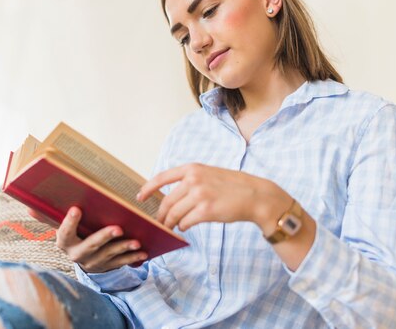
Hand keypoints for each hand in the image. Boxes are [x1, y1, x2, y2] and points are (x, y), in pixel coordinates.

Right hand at [28, 207, 147, 272]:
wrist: (82, 259)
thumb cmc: (73, 236)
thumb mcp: (61, 228)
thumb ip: (47, 217)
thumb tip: (29, 207)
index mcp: (65, 243)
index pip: (64, 233)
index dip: (69, 222)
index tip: (76, 208)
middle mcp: (78, 255)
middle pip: (90, 246)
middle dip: (104, 237)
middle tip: (117, 228)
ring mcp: (93, 263)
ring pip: (109, 255)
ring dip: (123, 248)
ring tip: (136, 241)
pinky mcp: (107, 268)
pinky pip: (121, 263)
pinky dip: (133, 258)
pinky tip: (143, 252)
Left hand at [137, 163, 290, 232]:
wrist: (255, 196)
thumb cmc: (233, 187)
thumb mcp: (210, 174)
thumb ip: (191, 180)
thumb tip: (171, 196)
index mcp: (193, 169)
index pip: (162, 177)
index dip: (148, 188)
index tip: (140, 197)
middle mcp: (194, 179)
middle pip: (166, 201)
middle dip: (160, 214)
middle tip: (159, 222)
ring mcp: (199, 195)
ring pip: (174, 214)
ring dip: (170, 223)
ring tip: (170, 228)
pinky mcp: (206, 211)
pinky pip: (185, 223)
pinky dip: (182, 227)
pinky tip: (185, 228)